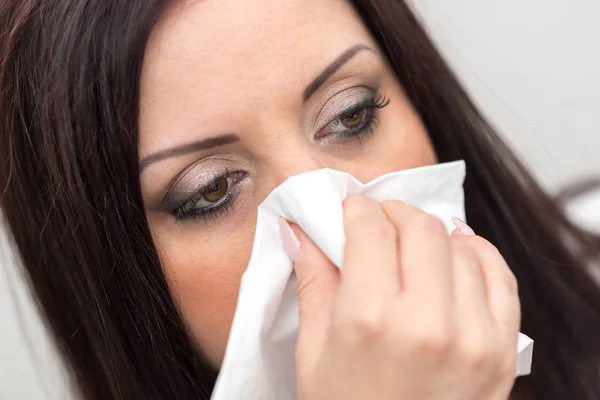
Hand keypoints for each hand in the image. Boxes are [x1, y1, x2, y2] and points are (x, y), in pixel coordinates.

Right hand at [282, 197, 519, 399]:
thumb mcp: (314, 353)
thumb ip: (313, 281)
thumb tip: (301, 231)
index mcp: (368, 320)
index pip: (369, 228)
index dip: (356, 210)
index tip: (350, 213)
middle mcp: (426, 322)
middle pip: (418, 227)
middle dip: (393, 213)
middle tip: (378, 224)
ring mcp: (472, 336)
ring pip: (459, 244)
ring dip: (431, 234)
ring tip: (411, 247)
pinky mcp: (501, 349)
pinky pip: (497, 275)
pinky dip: (475, 254)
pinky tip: (453, 257)